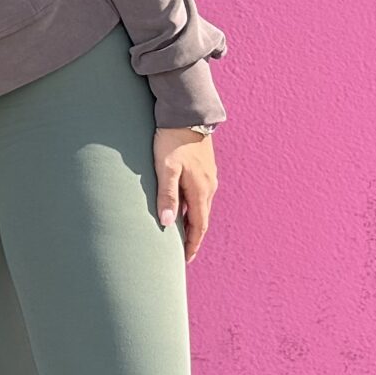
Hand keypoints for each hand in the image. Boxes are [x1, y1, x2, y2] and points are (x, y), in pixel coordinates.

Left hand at [155, 127, 218, 261]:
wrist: (187, 114)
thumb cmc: (172, 141)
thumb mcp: (166, 168)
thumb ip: (166, 195)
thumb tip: (167, 223)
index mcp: (201, 190)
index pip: (198, 226)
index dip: (192, 244)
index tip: (184, 260)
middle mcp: (209, 186)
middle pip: (201, 219)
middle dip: (193, 237)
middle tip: (182, 253)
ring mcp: (208, 177)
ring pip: (200, 206)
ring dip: (192, 221)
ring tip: (180, 233)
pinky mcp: (204, 168)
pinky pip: (199, 194)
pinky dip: (191, 206)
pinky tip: (180, 205)